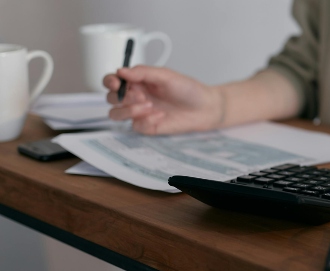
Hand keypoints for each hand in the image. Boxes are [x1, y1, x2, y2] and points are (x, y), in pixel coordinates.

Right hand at [103, 65, 222, 134]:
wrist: (205, 108)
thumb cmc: (188, 89)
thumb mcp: (166, 75)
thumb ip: (143, 72)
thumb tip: (121, 70)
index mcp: (137, 81)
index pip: (112, 81)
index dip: (109, 81)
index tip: (116, 83)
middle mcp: (135, 96)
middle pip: (110, 98)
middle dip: (121, 97)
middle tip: (141, 95)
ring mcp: (139, 113)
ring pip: (116, 114)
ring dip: (128, 110)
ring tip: (149, 105)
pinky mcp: (147, 126)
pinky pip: (135, 126)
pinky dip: (146, 120)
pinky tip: (161, 116)